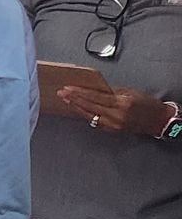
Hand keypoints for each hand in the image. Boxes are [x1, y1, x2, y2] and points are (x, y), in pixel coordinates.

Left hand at [55, 84, 173, 138]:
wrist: (157, 120)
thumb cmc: (146, 104)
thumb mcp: (130, 92)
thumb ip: (111, 91)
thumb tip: (93, 88)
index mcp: (121, 103)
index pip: (95, 97)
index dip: (80, 93)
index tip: (68, 88)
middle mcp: (116, 115)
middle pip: (90, 107)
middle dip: (74, 99)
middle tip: (62, 93)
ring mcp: (114, 125)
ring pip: (90, 116)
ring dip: (77, 107)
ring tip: (66, 100)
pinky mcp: (112, 130)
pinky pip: (95, 122)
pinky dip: (86, 114)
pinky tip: (78, 109)